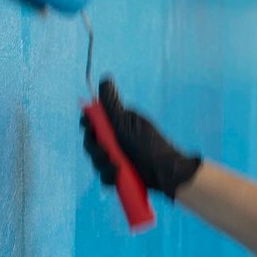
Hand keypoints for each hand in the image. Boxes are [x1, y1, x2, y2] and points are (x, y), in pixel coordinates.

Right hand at [80, 77, 201, 197]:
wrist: (167, 173)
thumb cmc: (149, 146)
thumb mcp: (127, 124)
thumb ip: (112, 105)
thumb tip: (104, 79)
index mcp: (119, 123)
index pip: (94, 121)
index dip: (88, 127)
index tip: (90, 130)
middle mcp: (117, 138)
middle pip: (93, 143)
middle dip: (96, 151)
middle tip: (107, 155)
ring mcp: (119, 156)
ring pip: (97, 161)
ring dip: (102, 166)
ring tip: (116, 169)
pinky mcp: (122, 173)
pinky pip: (105, 175)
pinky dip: (109, 177)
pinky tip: (117, 177)